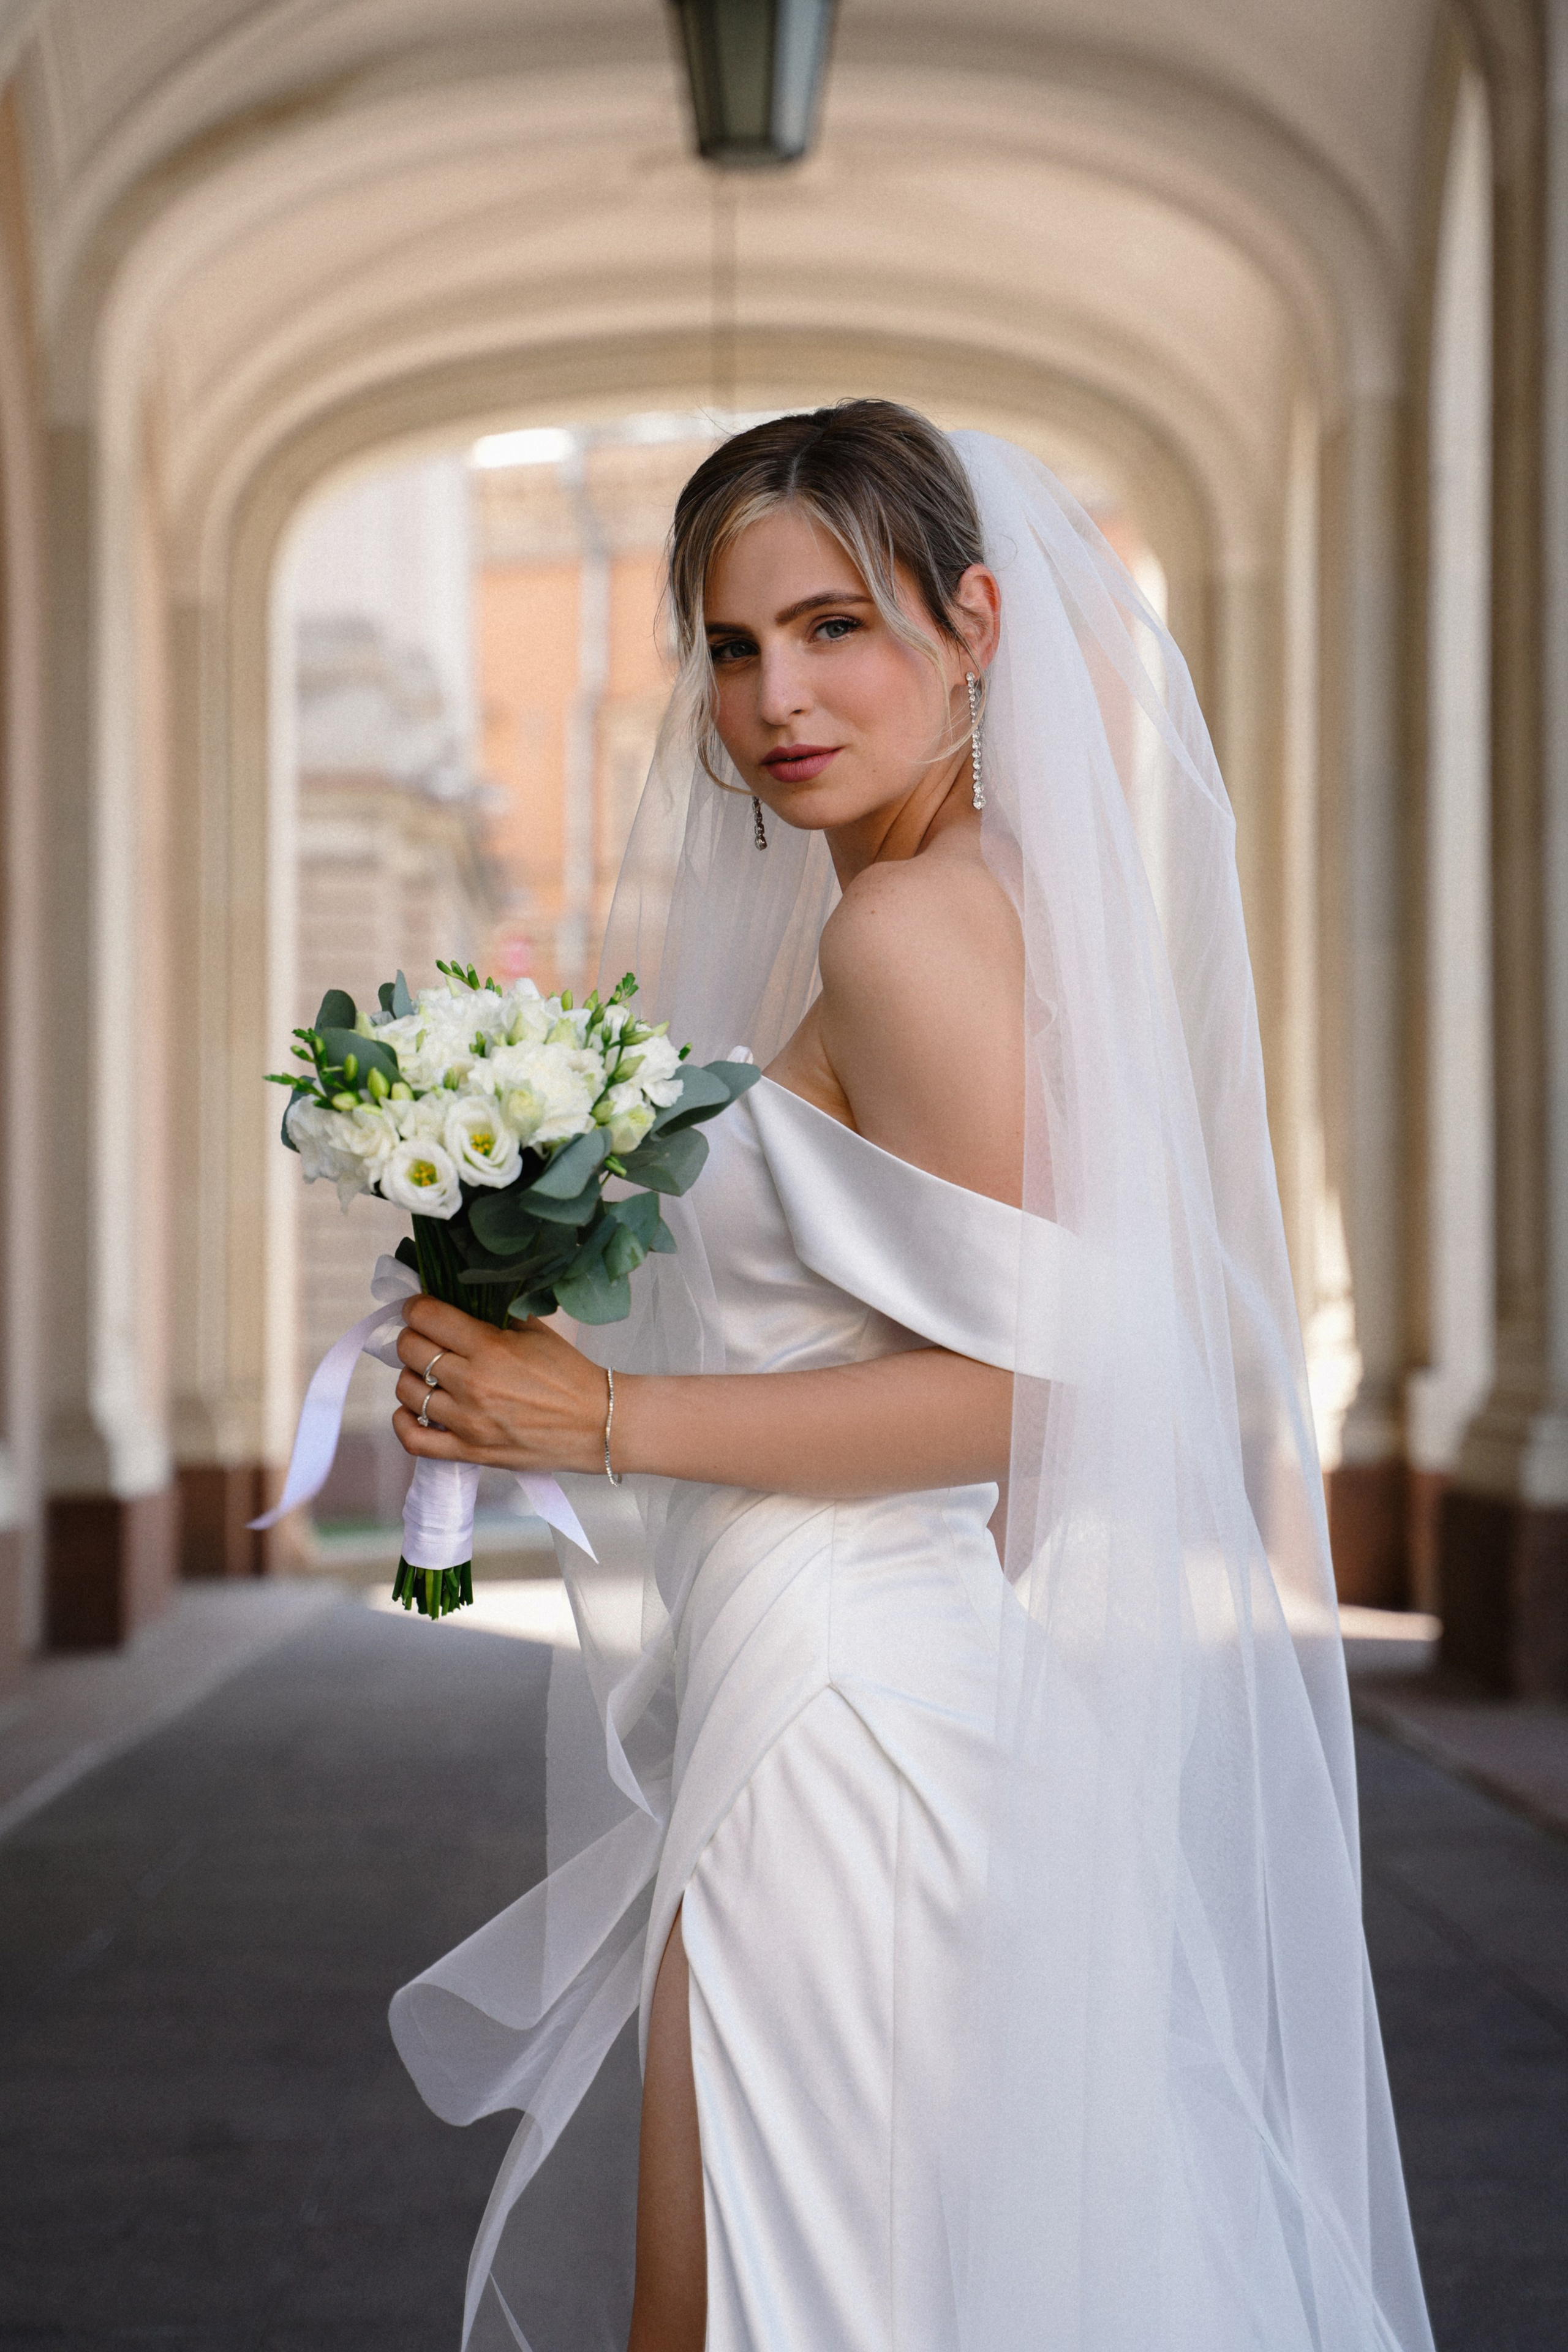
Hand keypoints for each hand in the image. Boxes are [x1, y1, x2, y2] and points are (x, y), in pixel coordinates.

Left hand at [392, 1296, 605, 1473]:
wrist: (597, 1423)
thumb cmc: (569, 1374)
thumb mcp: (535, 1330)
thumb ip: (494, 1315)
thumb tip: (458, 1302)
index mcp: (489, 1347)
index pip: (426, 1316)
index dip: (416, 1307)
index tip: (420, 1309)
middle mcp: (472, 1384)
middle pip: (410, 1350)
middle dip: (413, 1337)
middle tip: (426, 1338)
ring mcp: (468, 1421)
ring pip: (407, 1391)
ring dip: (412, 1376)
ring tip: (428, 1373)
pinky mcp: (470, 1451)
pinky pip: (415, 1440)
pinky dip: (404, 1422)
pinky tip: (413, 1409)